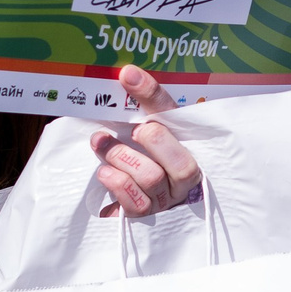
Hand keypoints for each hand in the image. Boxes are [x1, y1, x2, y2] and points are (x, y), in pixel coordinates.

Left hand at [88, 67, 202, 216]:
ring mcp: (167, 200)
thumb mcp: (146, 124)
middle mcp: (186, 178)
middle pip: (180, 162)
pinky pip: (135, 205)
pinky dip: (117, 184)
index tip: (127, 77)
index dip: (152, 96)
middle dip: (149, 140)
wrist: (129, 193)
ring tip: (101, 146)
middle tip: (119, 132)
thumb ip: (143, 101)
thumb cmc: (142, 153)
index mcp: (189, 145)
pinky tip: (105, 173)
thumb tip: (127, 74)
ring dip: (120, 158)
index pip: (177, 115)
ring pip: (152, 178)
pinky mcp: (146, 217)